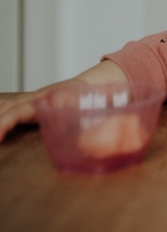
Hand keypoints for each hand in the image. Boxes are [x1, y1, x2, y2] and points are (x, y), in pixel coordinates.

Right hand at [0, 61, 128, 142]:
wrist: (93, 84)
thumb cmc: (93, 101)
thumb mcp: (91, 113)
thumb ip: (87, 130)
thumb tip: (83, 146)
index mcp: (48, 101)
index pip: (17, 112)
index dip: (3, 124)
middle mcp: (35, 98)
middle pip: (4, 108)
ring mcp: (29, 99)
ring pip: (3, 105)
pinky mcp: (27, 103)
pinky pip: (5, 106)